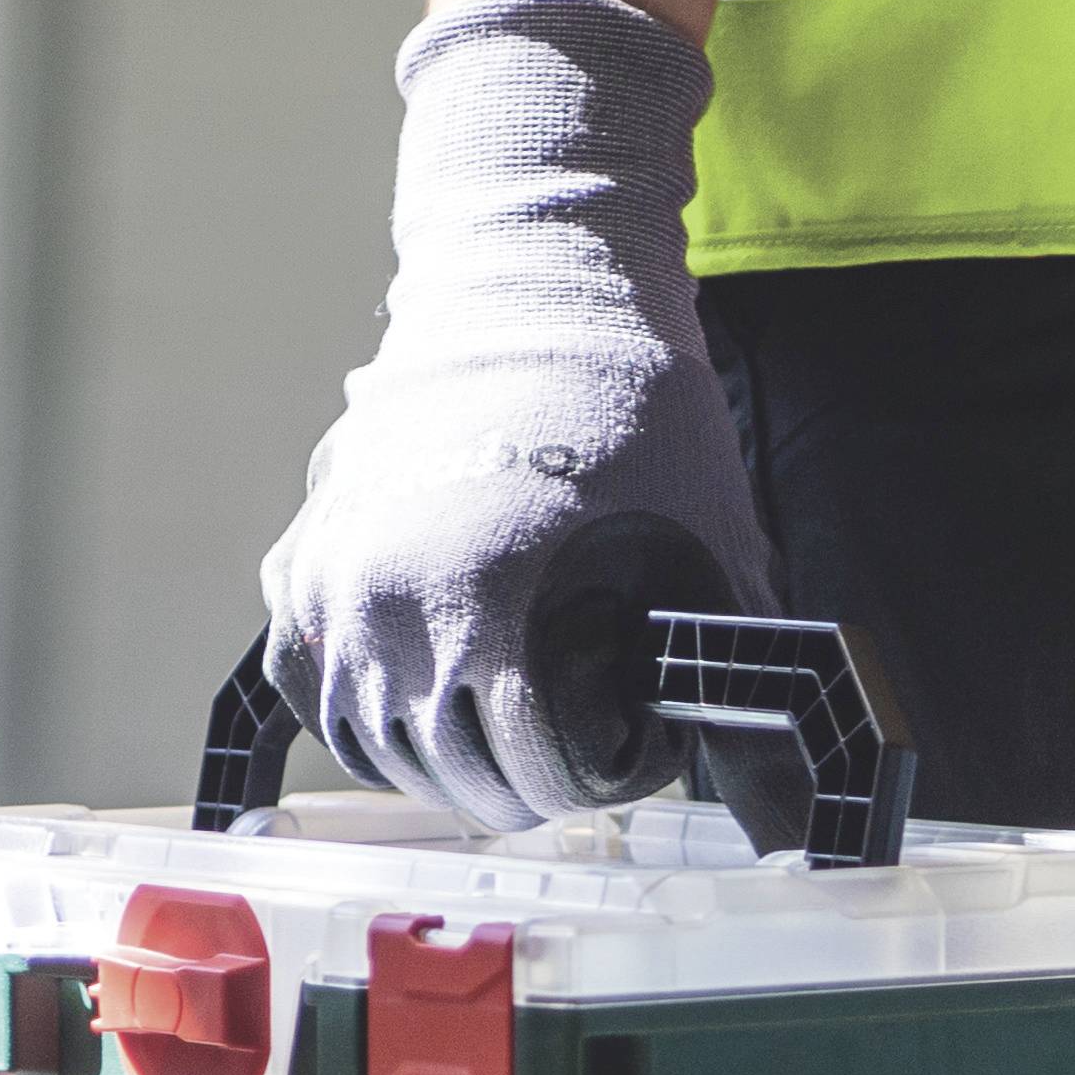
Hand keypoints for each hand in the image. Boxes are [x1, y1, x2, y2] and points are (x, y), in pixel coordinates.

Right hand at [259, 0, 773, 825]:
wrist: (532, 290)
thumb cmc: (632, 405)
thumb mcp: (704, 540)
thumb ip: (713, 660)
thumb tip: (772, 776)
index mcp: (490, 605)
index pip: (534, 769)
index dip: (597, 781)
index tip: (628, 762)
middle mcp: (392, 605)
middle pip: (452, 771)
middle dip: (524, 784)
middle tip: (570, 766)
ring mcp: (333, 585)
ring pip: (371, 742)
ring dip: (438, 767)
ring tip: (496, 757)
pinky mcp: (302, 557)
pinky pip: (307, 680)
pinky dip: (359, 714)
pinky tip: (414, 715)